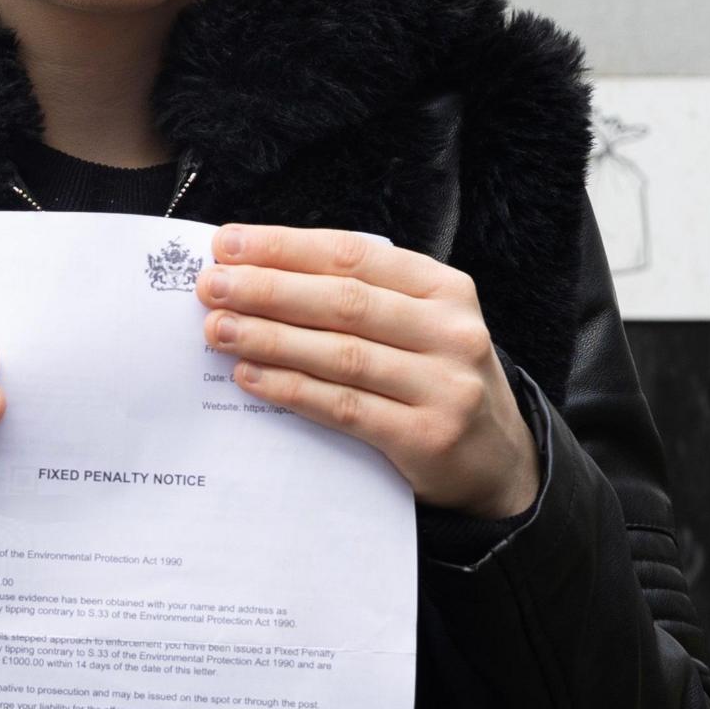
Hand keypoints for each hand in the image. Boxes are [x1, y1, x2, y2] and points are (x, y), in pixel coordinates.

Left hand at [194, 225, 537, 519]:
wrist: (498, 463)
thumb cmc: (437, 380)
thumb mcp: (422, 325)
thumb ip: (362, 298)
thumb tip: (259, 275)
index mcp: (445, 289)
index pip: (354, 255)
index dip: (287, 247)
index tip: (228, 245)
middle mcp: (451, 331)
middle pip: (344, 300)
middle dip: (269, 289)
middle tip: (212, 286)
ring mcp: (444, 385)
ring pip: (342, 353)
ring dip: (271, 338)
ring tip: (219, 329)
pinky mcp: (427, 436)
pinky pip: (345, 407)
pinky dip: (292, 389)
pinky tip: (251, 376)